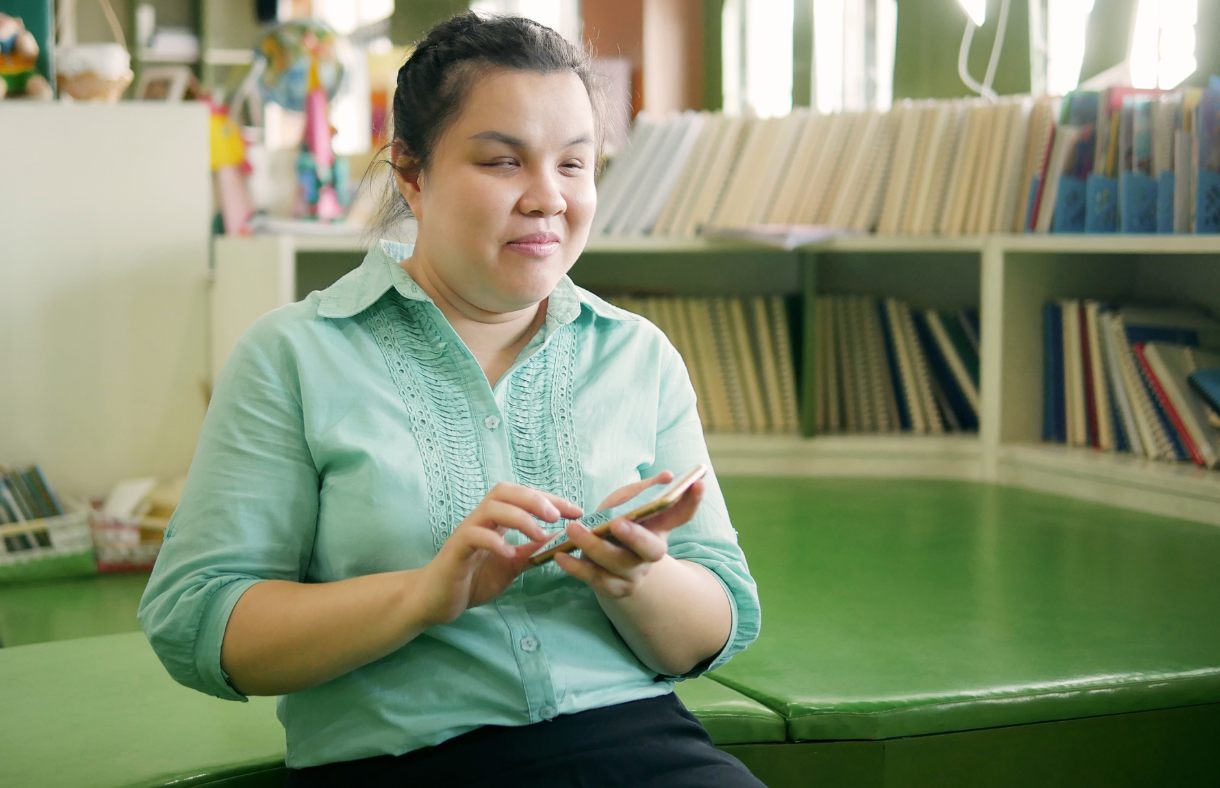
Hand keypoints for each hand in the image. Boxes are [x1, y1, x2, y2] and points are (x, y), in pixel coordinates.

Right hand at [421, 483, 581, 624]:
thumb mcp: (510, 565)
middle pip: (505, 491)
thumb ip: (531, 551)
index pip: (523, 497)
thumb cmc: (472, 580)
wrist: (436, 601)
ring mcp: (466, 533)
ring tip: (539, 535)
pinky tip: (508, 553)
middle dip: (534, 499)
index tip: (576, 510)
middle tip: (556, 515)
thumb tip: (559, 538)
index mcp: (495, 521)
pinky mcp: (455, 551)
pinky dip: (494, 541)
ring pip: (491, 508)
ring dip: (519, 518)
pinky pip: (474, 536)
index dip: (551, 499)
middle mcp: (480, 520)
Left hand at [554, 471, 703, 597]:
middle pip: (651, 550)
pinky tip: (561, 556)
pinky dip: (577, 568)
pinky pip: (595, 579)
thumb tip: (667, 477)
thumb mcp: (627, 503)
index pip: (681, 514)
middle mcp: (651, 554)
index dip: (692, 501)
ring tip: (573, 530)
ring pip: (617, 564)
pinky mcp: (613, 588)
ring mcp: (634, 574)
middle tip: (618, 523)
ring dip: (594, 547)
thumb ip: (643, 491)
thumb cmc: (617, 523)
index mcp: (659, 529)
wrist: (606, 564)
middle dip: (636, 537)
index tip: (698, 482)